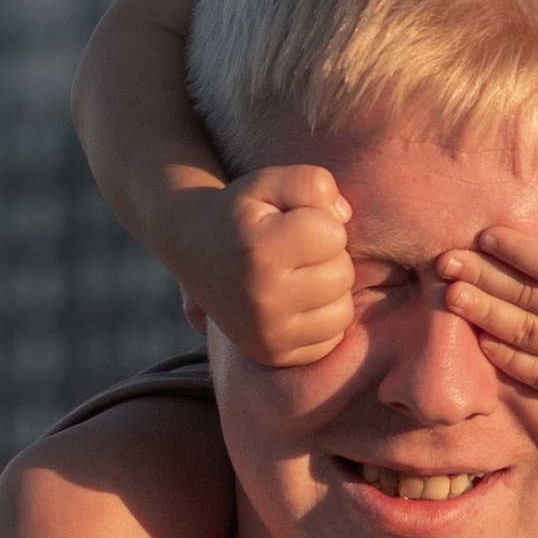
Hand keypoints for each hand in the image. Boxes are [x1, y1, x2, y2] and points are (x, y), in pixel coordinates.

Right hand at [175, 168, 353, 366]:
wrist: (193, 248)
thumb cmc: (243, 212)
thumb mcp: (270, 181)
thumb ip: (313, 183)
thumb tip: (344, 218)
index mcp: (259, 251)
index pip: (333, 232)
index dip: (318, 219)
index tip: (288, 222)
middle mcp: (262, 299)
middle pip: (343, 273)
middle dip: (326, 255)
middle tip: (291, 251)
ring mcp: (266, 334)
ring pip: (343, 310)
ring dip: (328, 289)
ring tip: (296, 275)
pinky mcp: (274, 356)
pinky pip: (331, 340)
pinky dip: (321, 320)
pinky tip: (294, 302)